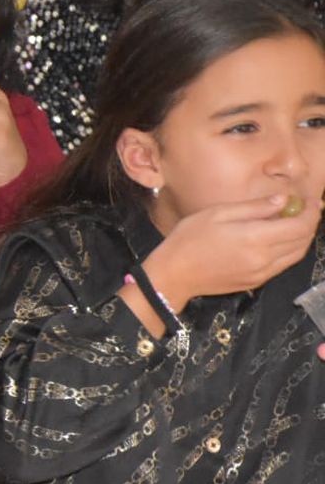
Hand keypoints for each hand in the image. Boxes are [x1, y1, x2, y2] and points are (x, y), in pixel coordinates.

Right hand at [145, 193, 321, 307]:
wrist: (173, 275)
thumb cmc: (189, 239)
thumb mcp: (217, 213)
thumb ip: (254, 207)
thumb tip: (283, 201)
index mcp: (255, 239)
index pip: (300, 226)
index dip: (311, 212)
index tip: (311, 200)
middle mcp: (264, 259)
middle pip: (302, 241)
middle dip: (310, 223)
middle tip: (306, 209)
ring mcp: (261, 273)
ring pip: (295, 255)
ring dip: (301, 238)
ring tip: (295, 223)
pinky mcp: (255, 282)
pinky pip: (282, 265)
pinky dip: (288, 251)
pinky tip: (278, 240)